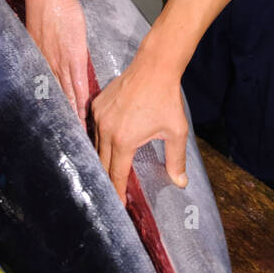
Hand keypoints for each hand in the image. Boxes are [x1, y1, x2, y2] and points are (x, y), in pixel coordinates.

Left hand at [25, 0, 89, 123]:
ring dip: (71, 117)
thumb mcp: (39, 36)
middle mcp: (48, 69)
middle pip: (54, 100)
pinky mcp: (74, 59)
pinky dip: (80, 101)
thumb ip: (43, 50)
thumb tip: (46, 59)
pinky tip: (83, 114)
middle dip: (59, 120)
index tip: (52, 127)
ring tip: (77, 135)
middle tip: (63, 140)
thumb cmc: (46, 13)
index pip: (45, 94)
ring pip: (66, 97)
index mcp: (39, 64)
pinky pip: (77, 86)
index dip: (49, 111)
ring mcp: (61, 65)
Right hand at [92, 50, 188, 200]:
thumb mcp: (176, 132)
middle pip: (102, 163)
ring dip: (101, 160)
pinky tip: (104, 146)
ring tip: (106, 172)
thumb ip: (176, 160)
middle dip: (106, 179)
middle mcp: (106, 130)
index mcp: (124, 141)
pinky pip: (93, 129)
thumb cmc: (167, 99)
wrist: (155, 67)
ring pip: (95, 146)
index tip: (117, 205)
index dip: (116, 192)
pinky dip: (98, 140)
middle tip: (111, 193)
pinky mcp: (96, 105)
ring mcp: (98, 116)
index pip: (116, 174)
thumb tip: (180, 183)